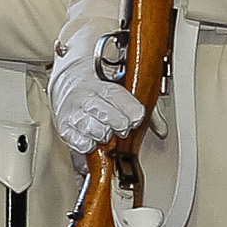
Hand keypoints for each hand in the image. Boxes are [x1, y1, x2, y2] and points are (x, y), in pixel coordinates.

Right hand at [51, 40, 144, 155]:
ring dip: (104, 134)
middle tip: (123, 127)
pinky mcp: (64, 127)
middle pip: (106, 114)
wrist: (68, 82)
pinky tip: (93, 139)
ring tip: (107, 132)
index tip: (137, 117)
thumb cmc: (98, 89)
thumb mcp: (121, 92)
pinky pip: (77, 141)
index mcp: (101, 85)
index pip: (116, 95)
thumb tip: (161, 129)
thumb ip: (144, 110)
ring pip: (92, 129)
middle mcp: (85, 97)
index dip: (130, 108)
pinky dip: (88, 144)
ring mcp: (74, 112)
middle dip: (119, 124)